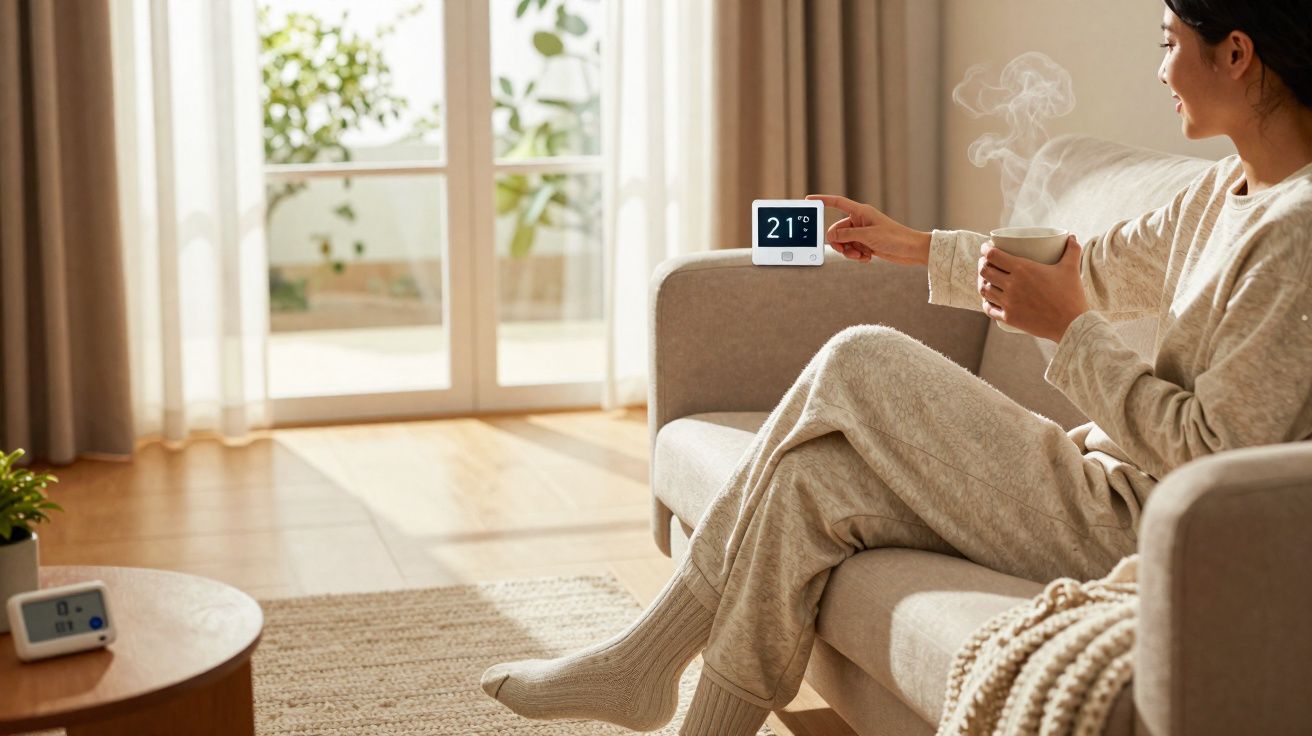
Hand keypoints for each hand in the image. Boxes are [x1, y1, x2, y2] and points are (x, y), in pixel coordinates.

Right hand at [805, 194, 930, 265]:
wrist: (911, 250)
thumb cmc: (895, 238)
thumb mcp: (868, 236)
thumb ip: (846, 235)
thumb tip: (830, 235)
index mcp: (860, 212)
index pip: (837, 203)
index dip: (823, 200)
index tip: (809, 200)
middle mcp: (860, 221)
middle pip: (837, 230)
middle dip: (841, 243)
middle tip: (848, 251)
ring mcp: (862, 233)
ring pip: (844, 242)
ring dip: (850, 252)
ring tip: (862, 255)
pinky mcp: (866, 243)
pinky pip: (852, 249)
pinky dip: (857, 255)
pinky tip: (868, 257)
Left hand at [977, 235, 1088, 341]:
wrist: (1071, 324)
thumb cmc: (1071, 294)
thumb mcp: (1071, 268)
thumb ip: (1072, 250)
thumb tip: (1072, 237)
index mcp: (1023, 269)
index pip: (993, 255)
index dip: (986, 249)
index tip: (986, 247)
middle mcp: (1012, 285)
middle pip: (985, 271)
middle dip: (982, 264)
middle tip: (986, 262)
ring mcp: (1008, 302)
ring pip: (984, 290)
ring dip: (982, 282)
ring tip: (986, 279)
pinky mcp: (1009, 318)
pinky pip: (989, 309)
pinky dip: (986, 302)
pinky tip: (989, 300)